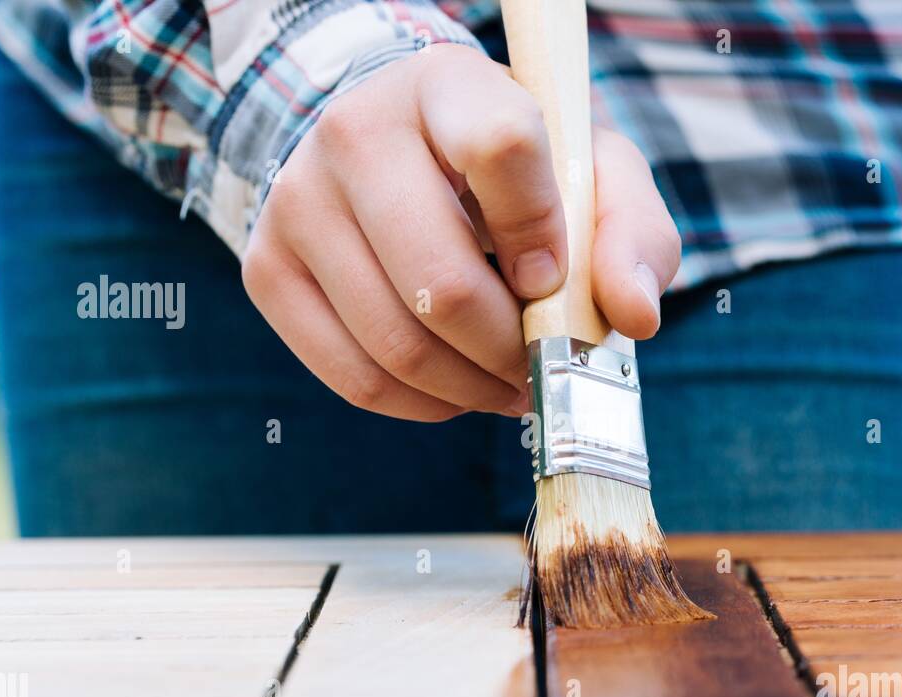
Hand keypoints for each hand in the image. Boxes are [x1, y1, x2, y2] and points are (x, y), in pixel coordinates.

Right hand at [241, 43, 680, 420]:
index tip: (553, 277)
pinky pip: (355, 378)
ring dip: (472, 388)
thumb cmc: (512, 172)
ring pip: (396, 344)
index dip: (541, 234)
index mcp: (447, 87)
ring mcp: (299, 203)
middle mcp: (354, 133)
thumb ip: (630, 233)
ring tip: (507, 381)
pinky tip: (457, 387)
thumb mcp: (590, 174)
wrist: (403, 154)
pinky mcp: (269, 270)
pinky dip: (423, 404)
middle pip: (440, 283)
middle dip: (509, 350)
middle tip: (539, 363)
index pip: (501, 149)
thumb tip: (632, 317)